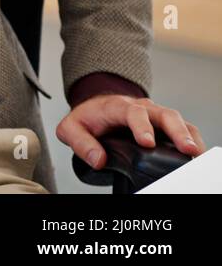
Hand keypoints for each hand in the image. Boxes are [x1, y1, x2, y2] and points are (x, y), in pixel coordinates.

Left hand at [57, 94, 205, 169]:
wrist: (94, 106)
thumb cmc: (86, 118)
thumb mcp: (70, 128)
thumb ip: (80, 142)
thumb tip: (98, 159)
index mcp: (116, 107)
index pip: (131, 112)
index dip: (141, 126)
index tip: (147, 142)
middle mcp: (139, 107)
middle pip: (162, 113)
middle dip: (176, 130)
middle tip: (185, 148)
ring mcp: (153, 114)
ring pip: (176, 119)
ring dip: (187, 134)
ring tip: (195, 152)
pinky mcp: (162, 123)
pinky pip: (181, 126)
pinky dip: (191, 136)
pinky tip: (195, 150)